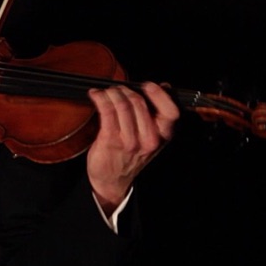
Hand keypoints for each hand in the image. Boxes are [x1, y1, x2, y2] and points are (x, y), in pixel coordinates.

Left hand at [86, 82, 178, 212]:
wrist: (112, 180)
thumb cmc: (130, 155)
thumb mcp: (150, 137)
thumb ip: (157, 114)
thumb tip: (165, 86)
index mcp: (162, 136)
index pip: (170, 112)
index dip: (159, 95)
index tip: (147, 85)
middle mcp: (148, 140)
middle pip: (140, 103)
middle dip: (126, 90)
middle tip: (117, 89)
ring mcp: (129, 141)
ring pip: (122, 105)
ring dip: (112, 93)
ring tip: (106, 92)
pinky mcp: (110, 141)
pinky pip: (106, 111)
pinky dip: (100, 99)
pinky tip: (95, 95)